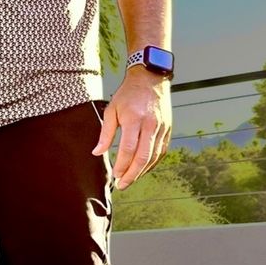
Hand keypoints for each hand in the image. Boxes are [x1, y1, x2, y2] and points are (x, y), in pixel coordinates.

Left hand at [92, 67, 171, 188]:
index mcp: (134, 119)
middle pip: (143, 157)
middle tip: (122, 184)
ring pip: (154, 157)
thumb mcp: (112, 109)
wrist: (150, 79)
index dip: (122, 165)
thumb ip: (105, 133)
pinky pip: (161, 152)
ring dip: (142, 172)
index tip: (115, 174)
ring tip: (130, 179)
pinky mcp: (167, 130)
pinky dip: (152, 163)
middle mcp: (150, 125)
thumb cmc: (128, 94)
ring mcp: (161, 128)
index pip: (129, 149)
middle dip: (132, 174)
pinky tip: (143, 169)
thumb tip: (97, 152)